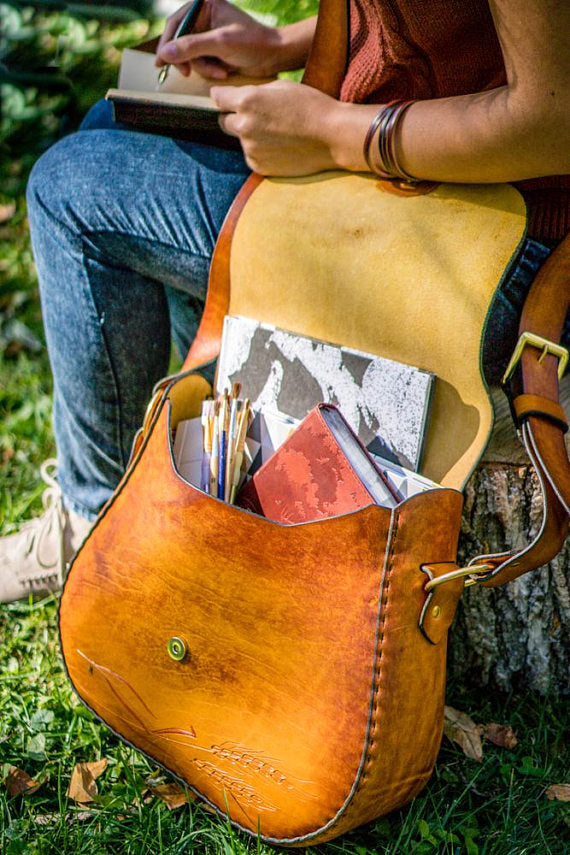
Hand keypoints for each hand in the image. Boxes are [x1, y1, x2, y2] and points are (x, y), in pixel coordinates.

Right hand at [155, 0, 284, 79]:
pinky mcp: (212, 49)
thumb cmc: (252, 43)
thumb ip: (192, 47)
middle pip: (179, 41)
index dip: (167, 43)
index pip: (176, 23)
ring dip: (203, 67)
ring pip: (189, 55)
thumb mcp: (221, 43)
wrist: (274, 56)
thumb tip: (164, 54)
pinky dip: (209, 70)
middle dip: (189, 59)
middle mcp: (203, 16)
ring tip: (221, 70)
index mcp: (204, 4)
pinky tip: (224, 71)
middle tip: (187, 73)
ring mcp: (207, 34)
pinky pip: (199, 63)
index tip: (161, 62)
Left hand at [212, 79, 378, 175]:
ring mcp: (250, 149)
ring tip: (277, 133)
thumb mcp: (281, 87)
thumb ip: (254, 92)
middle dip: (234, 117)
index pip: (217, 98)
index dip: (222, 96)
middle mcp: (244, 126)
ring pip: (239, 140)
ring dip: (250, 135)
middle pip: (223, 121)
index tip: (226, 98)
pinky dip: (260, 151)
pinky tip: (280, 146)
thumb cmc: (311, 106)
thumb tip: (237, 98)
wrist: (332, 137)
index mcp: (247, 101)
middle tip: (257, 116)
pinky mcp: (258, 166)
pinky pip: (251, 156)